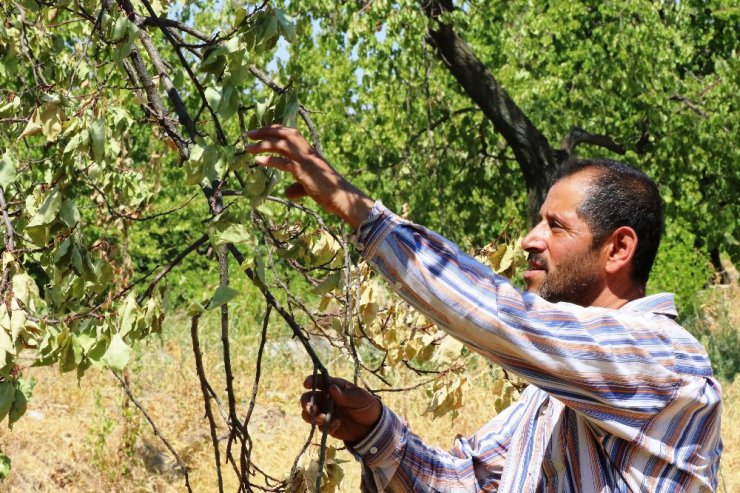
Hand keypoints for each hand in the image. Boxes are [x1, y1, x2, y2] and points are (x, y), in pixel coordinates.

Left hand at [246, 125, 374, 228]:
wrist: (342, 197)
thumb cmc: (329, 192)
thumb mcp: (311, 187)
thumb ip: (298, 187)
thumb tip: (287, 193)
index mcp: (310, 151)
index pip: (291, 133)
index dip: (275, 129)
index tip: (261, 130)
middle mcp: (307, 152)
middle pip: (284, 133)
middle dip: (265, 131)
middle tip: (249, 134)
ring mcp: (305, 160)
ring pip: (281, 144)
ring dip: (263, 144)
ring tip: (248, 147)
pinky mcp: (303, 171)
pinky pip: (284, 162)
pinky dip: (270, 160)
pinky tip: (258, 161)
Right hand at [300, 374, 382, 442]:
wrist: (372, 426)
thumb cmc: (366, 405)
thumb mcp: (360, 398)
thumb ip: (346, 395)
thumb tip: (331, 388)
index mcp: (334, 387)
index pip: (319, 381)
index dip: (311, 381)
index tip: (307, 384)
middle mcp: (326, 398)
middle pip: (308, 398)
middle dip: (306, 403)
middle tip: (312, 409)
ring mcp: (325, 412)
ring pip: (309, 414)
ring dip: (312, 416)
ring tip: (323, 419)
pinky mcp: (327, 426)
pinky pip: (320, 427)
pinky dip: (326, 426)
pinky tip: (338, 425)